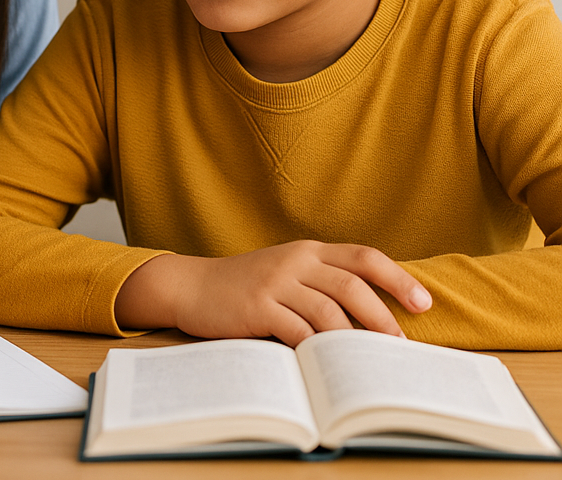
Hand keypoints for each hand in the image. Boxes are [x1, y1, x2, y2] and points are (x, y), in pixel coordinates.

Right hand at [115, 241, 431, 346]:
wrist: (193, 286)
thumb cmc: (246, 286)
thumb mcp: (286, 272)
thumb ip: (321, 283)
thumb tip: (376, 318)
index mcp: (308, 250)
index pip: (363, 256)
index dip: (397, 278)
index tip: (423, 303)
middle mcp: (295, 260)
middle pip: (351, 284)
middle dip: (382, 317)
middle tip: (400, 346)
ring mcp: (275, 281)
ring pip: (328, 310)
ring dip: (354, 340)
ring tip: (368, 363)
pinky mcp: (257, 305)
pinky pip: (296, 330)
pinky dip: (316, 350)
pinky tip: (326, 366)